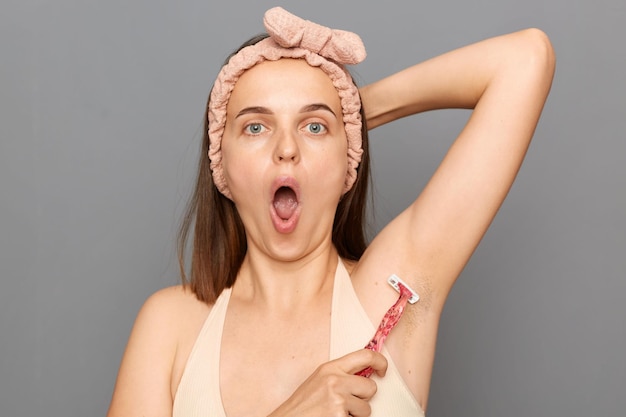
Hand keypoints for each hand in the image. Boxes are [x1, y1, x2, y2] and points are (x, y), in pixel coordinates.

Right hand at [268, 349, 387, 416]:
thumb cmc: (303, 404)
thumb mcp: (320, 379)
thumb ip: (341, 374)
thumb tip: (364, 374)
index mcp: (331, 368)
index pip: (365, 355)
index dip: (380, 362)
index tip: (383, 369)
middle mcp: (335, 381)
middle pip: (371, 387)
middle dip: (364, 397)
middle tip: (349, 402)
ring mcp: (338, 400)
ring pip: (367, 408)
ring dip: (356, 414)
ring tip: (337, 412)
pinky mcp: (339, 416)